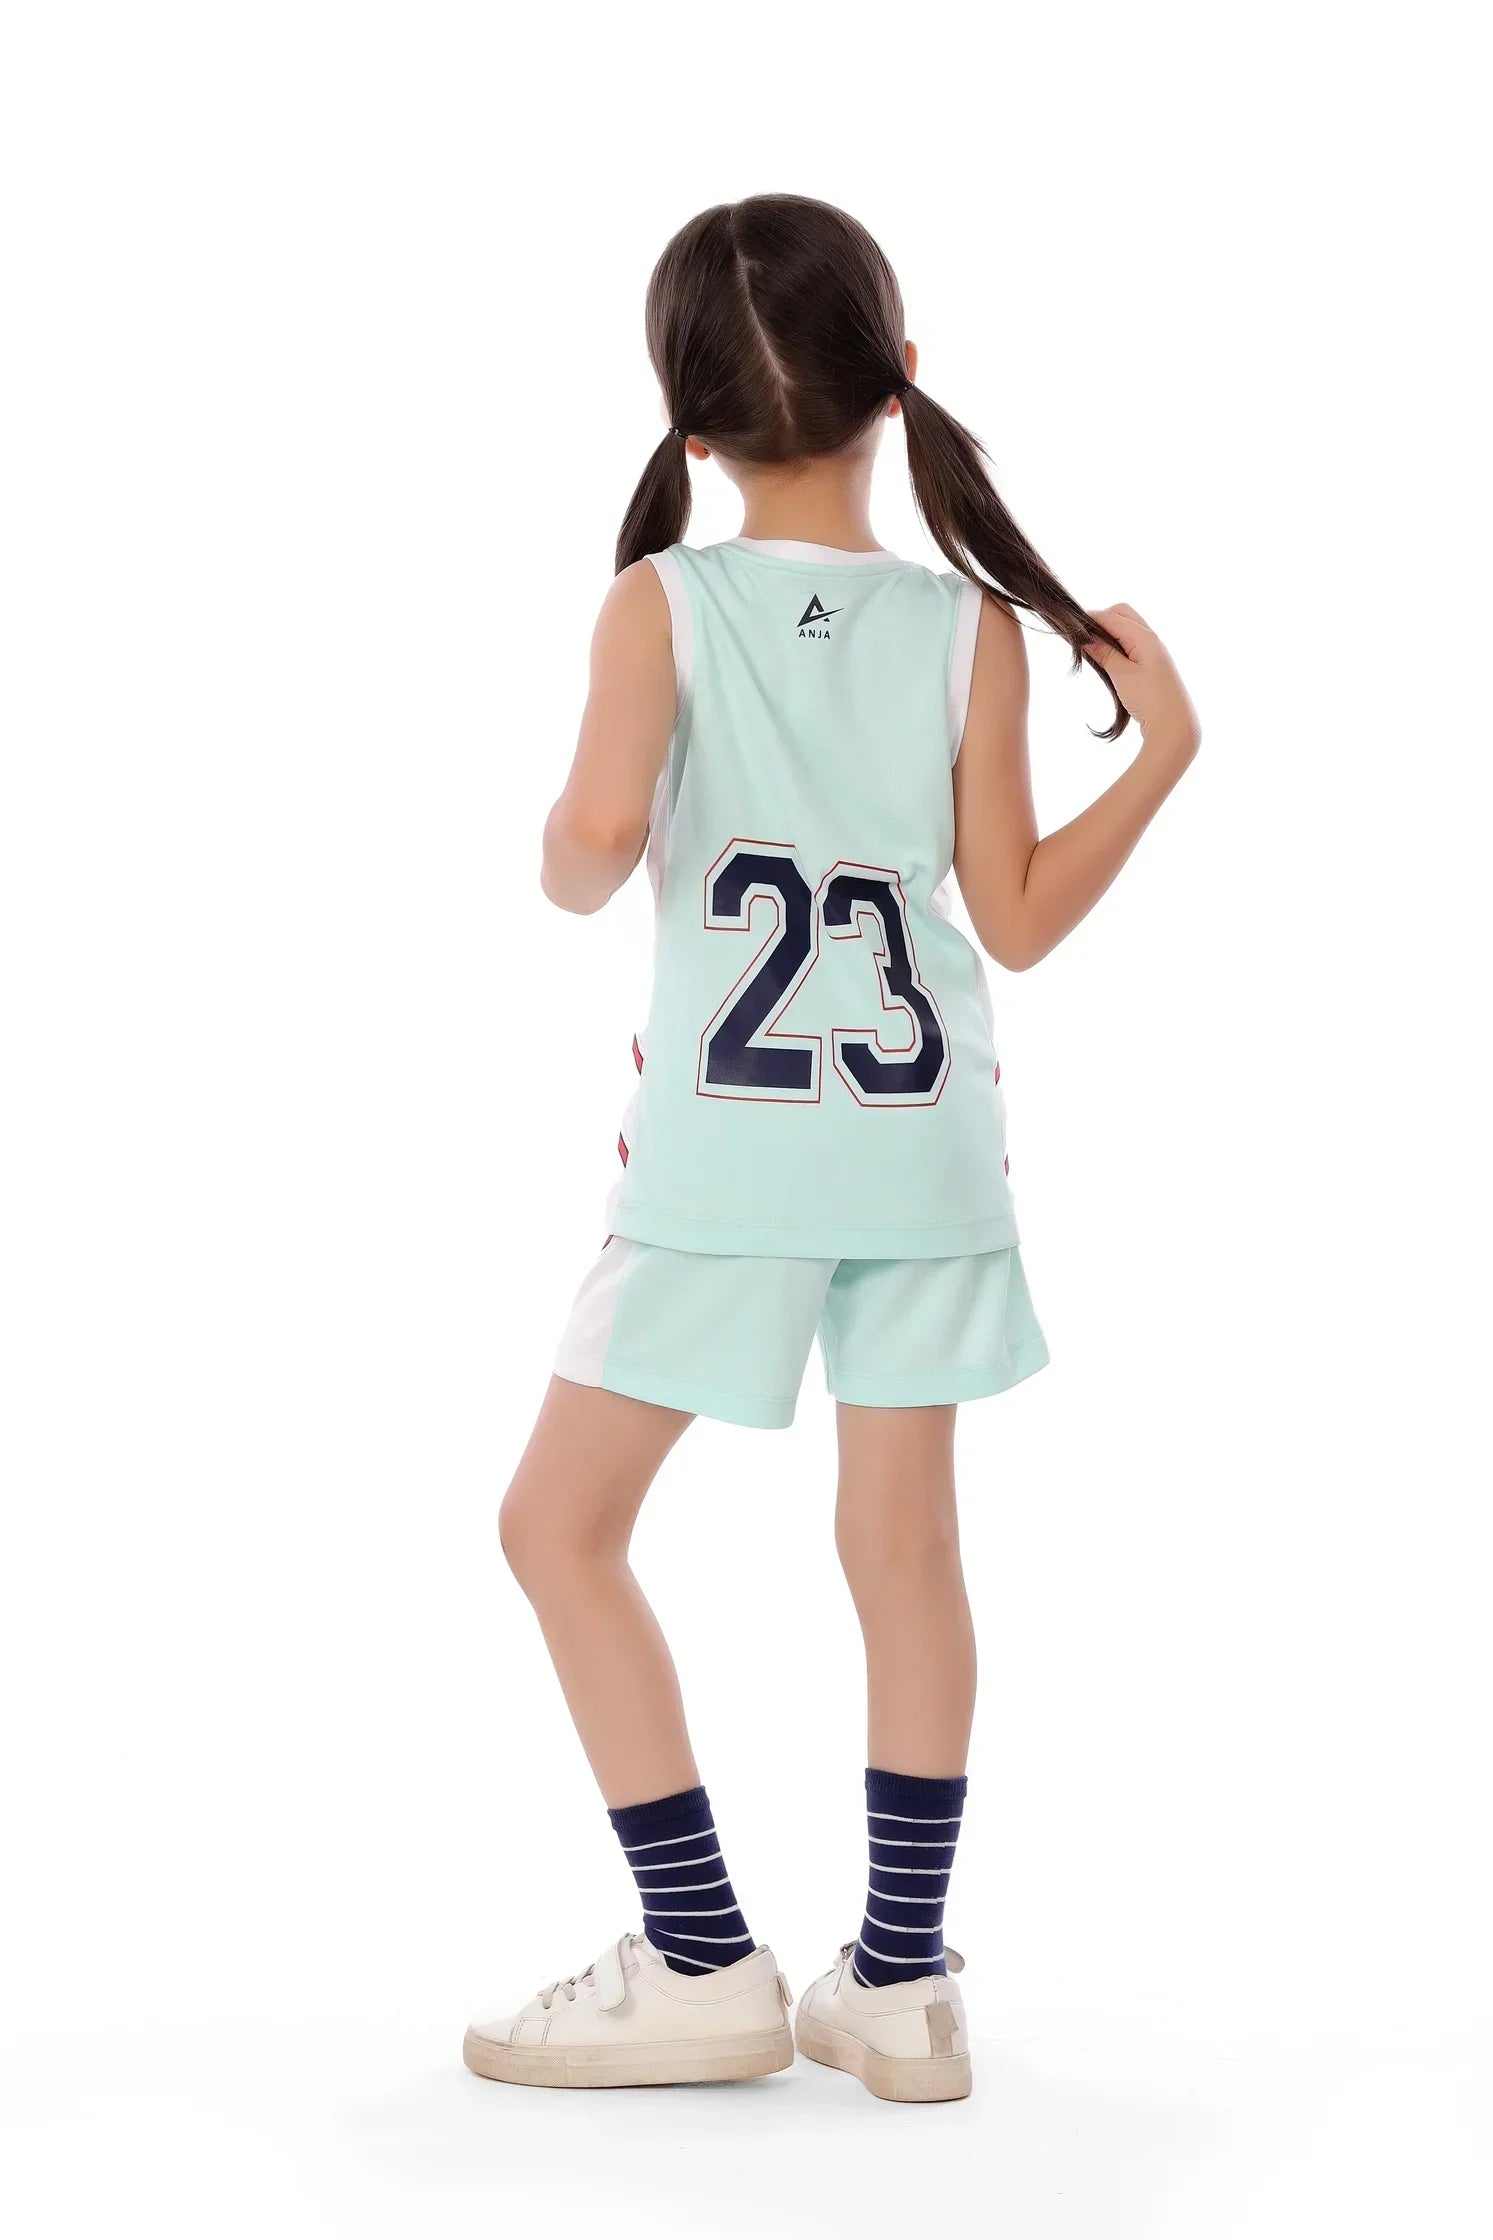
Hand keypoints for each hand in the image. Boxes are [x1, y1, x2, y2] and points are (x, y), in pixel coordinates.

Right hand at [1085, 604, 1199, 760]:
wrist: (1174, 724)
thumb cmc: (1150, 700)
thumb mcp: (1122, 675)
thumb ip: (1105, 654)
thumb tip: (1088, 639)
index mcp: (1145, 637)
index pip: (1112, 616)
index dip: (1091, 619)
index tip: (1072, 627)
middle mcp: (1152, 638)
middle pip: (1122, 613)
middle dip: (1102, 620)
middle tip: (1084, 638)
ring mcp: (1154, 650)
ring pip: (1127, 628)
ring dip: (1109, 633)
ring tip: (1093, 649)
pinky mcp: (1153, 663)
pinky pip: (1132, 643)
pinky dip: (1118, 644)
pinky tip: (1108, 659)